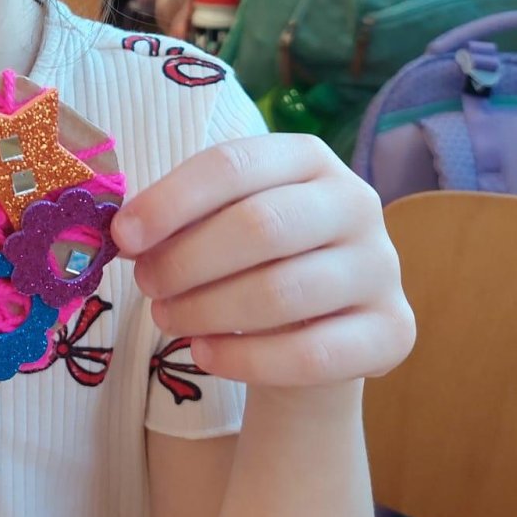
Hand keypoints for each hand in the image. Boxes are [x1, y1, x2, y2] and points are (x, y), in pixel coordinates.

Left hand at [112, 134, 415, 388]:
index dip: (170, 201)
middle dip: (186, 261)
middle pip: (260, 226)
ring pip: (282, 293)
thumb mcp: (218, 222)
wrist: (317, 326)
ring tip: (167, 319)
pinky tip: (205, 355)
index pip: (233, 165)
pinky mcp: (393, 331)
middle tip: (146, 286)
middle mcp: (356, 201)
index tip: (123, 237)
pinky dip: (246, 359)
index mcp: (307, 157)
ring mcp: (381, 266)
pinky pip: (312, 354)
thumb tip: (123, 233)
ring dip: (207, 311)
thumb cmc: (251, 258)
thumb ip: (179, 218)